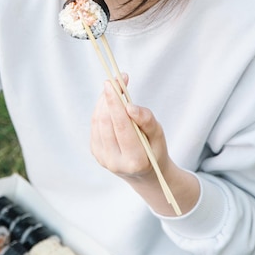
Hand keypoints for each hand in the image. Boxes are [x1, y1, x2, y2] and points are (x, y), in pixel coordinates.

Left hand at [90, 75, 199, 215]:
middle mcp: (115, 162)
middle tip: (114, 81)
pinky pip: (95, 127)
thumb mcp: (158, 135)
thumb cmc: (154, 150)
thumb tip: (129, 106)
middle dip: (108, 98)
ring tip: (113, 89)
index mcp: (135, 160)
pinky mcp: (96, 153)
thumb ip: (146, 120)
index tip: (113, 83)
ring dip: (103, 102)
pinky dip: (101, 111)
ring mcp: (103, 159)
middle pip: (106, 123)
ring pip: (97, 123)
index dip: (115, 103)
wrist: (145, 173)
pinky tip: (109, 104)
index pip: (121, 126)